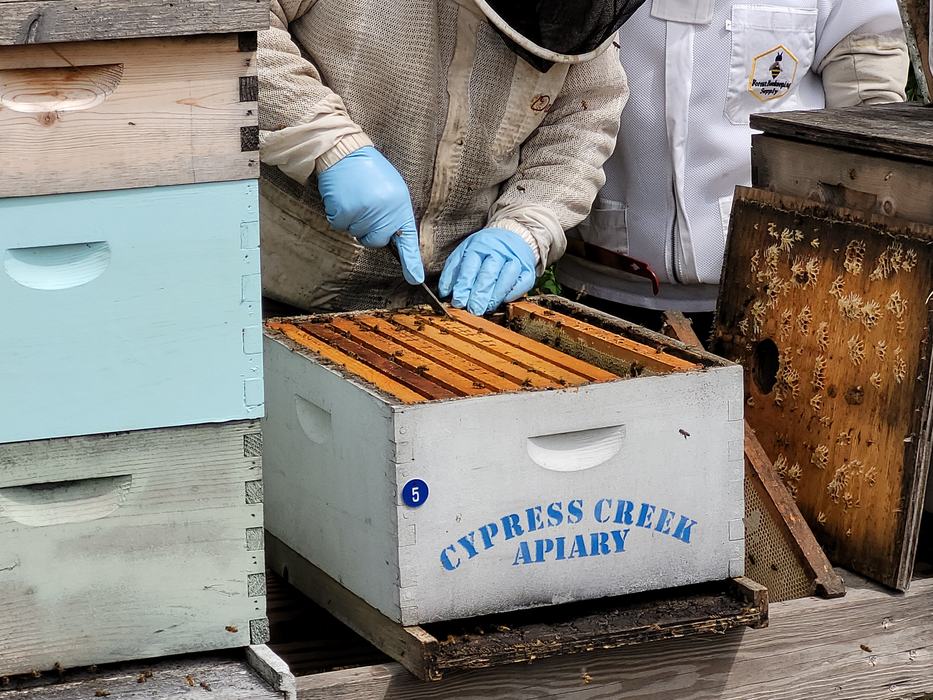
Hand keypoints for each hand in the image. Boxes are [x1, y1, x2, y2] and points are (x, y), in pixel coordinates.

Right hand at [317, 146, 423, 283]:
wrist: (345, 152)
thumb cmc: (368, 171)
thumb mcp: (391, 189)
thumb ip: (393, 213)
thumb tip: (392, 237)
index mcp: (399, 204)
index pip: (407, 238)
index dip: (411, 261)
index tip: (415, 279)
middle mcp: (384, 211)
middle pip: (376, 241)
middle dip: (369, 232)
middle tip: (365, 210)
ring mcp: (364, 212)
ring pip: (356, 233)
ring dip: (353, 220)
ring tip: (355, 197)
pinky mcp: (345, 212)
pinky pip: (340, 226)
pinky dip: (338, 216)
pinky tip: (343, 199)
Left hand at [438, 228, 536, 315]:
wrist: (514, 235)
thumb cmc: (485, 248)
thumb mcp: (465, 252)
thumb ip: (453, 271)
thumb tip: (444, 292)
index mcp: (479, 245)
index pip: (470, 266)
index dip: (464, 285)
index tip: (458, 301)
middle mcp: (498, 251)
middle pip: (488, 273)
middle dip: (479, 294)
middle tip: (473, 309)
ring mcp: (515, 259)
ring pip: (507, 277)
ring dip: (496, 295)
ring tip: (486, 308)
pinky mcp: (528, 269)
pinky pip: (523, 282)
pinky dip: (514, 292)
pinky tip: (504, 301)